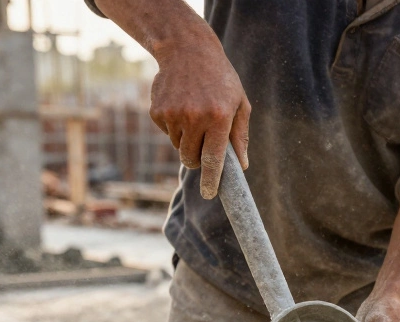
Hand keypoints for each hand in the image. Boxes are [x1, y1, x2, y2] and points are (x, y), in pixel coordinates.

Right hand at [148, 24, 249, 199]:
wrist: (187, 50)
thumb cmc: (220, 79)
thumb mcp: (239, 103)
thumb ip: (240, 135)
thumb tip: (242, 166)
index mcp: (219, 117)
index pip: (213, 158)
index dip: (211, 179)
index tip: (209, 194)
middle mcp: (195, 117)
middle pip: (191, 158)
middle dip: (197, 160)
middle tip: (204, 146)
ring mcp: (173, 114)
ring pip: (178, 147)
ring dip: (187, 141)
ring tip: (195, 116)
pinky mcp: (157, 112)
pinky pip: (166, 133)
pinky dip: (174, 128)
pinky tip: (181, 106)